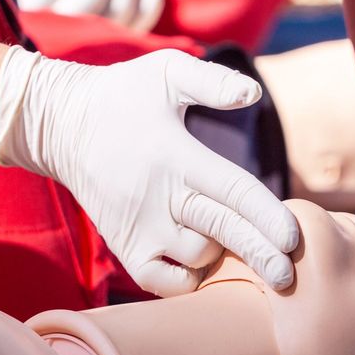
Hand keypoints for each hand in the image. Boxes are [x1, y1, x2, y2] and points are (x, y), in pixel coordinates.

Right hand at [0, 47, 299, 295]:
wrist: (60, 125)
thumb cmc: (122, 95)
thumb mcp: (165, 72)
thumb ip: (212, 82)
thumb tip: (254, 94)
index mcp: (177, 156)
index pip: (233, 190)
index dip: (267, 216)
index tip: (294, 238)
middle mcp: (159, 197)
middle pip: (223, 233)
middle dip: (260, 256)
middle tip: (289, 278)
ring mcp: (139, 227)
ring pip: (197, 258)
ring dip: (221, 254)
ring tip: (233, 239)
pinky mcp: (124, 246)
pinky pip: (163, 282)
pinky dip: (187, 280)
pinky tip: (202, 264)